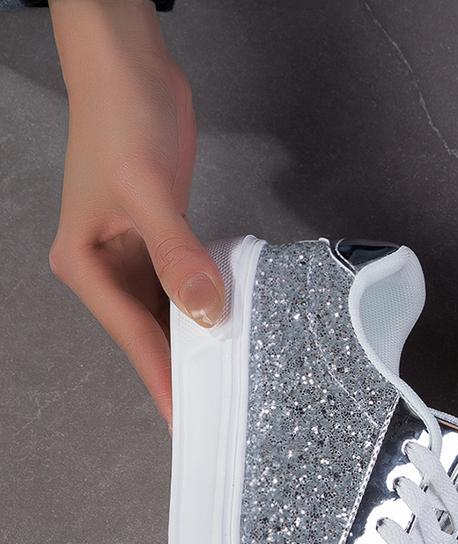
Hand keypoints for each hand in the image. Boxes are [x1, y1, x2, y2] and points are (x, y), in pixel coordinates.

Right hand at [48, 0, 223, 423]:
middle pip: (151, 336)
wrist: (130, 69)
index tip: (190, 424)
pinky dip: (207, 308)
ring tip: (234, 385)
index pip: (134, 338)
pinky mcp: (161, 242)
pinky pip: (185, 289)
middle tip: (224, 415)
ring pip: (170, 316)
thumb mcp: (147, 191)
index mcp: (85, 267)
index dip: (166, 381)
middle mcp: (105, 270)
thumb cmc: (123, 123)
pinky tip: (233, 328)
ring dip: (200, 343)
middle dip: (186, 372)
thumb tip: (206, 312)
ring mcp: (133, 258)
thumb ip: (176, 254)